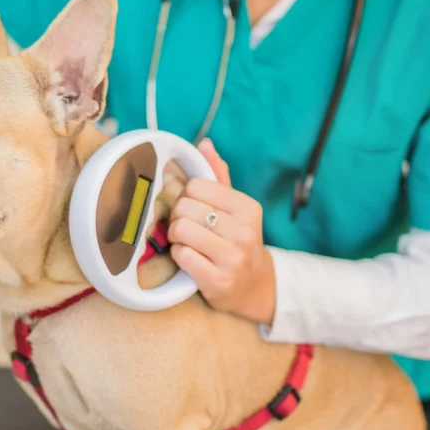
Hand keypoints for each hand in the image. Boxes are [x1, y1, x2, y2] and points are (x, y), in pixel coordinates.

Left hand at [167, 139, 275, 324]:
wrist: (254, 286)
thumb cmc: (237, 241)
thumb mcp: (235, 208)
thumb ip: (219, 176)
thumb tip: (204, 143)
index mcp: (249, 208)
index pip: (196, 186)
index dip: (187, 196)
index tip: (195, 209)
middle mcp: (244, 232)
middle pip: (185, 208)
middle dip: (178, 218)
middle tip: (186, 228)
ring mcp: (232, 258)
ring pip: (180, 230)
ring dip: (176, 237)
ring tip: (186, 243)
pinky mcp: (217, 280)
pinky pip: (180, 255)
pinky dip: (178, 256)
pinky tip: (190, 259)